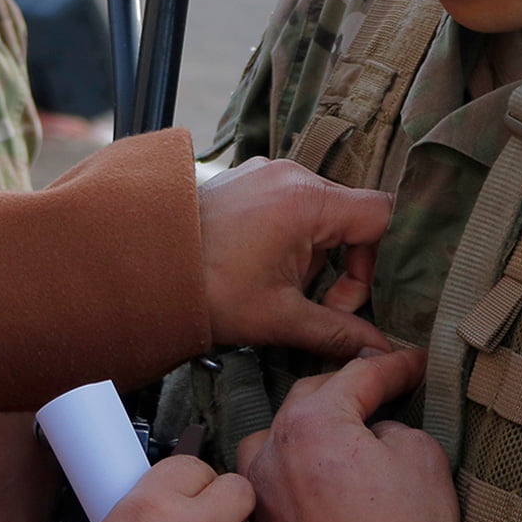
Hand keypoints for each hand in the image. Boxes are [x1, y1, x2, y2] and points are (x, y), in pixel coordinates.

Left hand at [199, 157, 393, 357]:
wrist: (141, 266)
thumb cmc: (207, 289)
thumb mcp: (280, 318)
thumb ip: (338, 332)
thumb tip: (380, 350)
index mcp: (307, 199)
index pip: (380, 215)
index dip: (375, 261)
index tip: (343, 297)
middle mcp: (290, 174)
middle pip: (350, 215)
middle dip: (342, 265)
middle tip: (313, 303)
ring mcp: (265, 171)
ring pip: (319, 210)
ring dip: (313, 253)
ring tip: (278, 286)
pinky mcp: (245, 177)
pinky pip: (288, 202)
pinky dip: (289, 234)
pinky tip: (260, 266)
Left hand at [237, 349, 461, 521]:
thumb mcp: (423, 458)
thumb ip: (396, 427)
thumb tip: (379, 433)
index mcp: (313, 423)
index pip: (358, 377)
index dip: (394, 365)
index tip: (415, 363)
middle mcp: (273, 453)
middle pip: (308, 400)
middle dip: (348, 390)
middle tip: (382, 388)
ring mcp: (260, 496)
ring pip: (274, 442)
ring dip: (304, 432)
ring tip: (335, 435)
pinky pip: (270, 490)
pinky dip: (292, 481)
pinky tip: (315, 487)